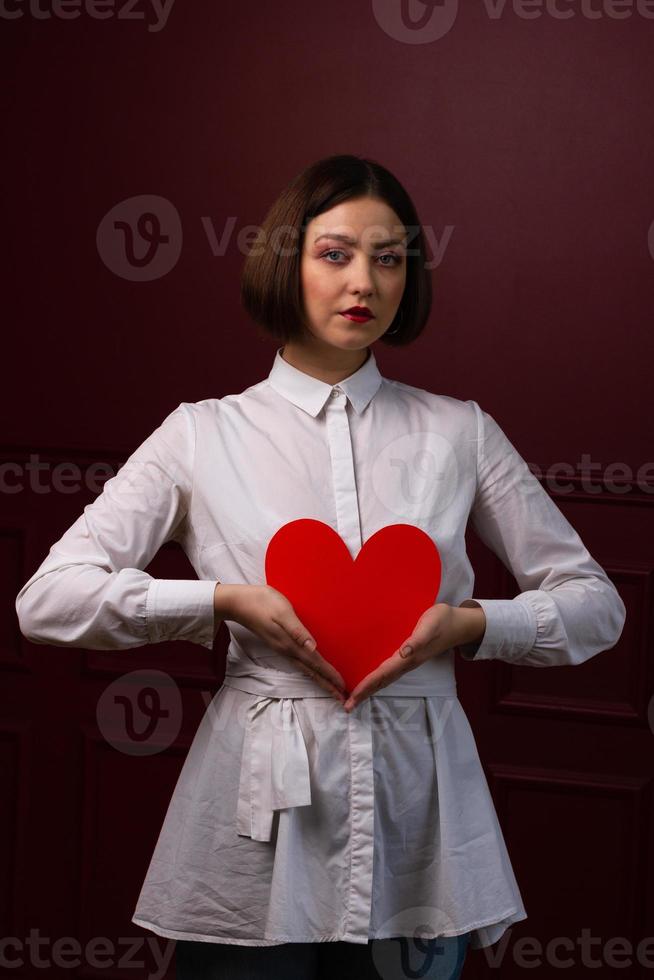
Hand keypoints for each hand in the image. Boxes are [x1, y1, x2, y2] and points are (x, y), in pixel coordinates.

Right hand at [214, 583, 347, 703]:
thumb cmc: (264, 603)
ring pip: (305, 668)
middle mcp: (287, 650)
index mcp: (291, 644)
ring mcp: (282, 649)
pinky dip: (310, 669)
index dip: (329, 674)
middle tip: (341, 697)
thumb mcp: (283, 613)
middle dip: (326, 684)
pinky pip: (299, 662)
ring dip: (319, 678)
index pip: (315, 663)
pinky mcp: (279, 644)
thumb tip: (313, 647)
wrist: (239, 603)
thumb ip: (298, 631)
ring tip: (331, 687)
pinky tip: (313, 668)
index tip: (343, 687)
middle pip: (311, 671)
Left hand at [342, 602, 485, 712]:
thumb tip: (404, 652)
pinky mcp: (408, 656)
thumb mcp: (431, 626)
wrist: (458, 624)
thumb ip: (418, 640)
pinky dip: (376, 679)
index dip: (367, 685)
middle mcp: (406, 662)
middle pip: (381, 682)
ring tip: (354, 698)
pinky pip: (388, 671)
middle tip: (347, 706)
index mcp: (409, 657)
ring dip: (369, 688)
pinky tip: (369, 680)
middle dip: (364, 693)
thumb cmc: (442, 621)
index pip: (383, 674)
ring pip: (384, 679)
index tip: (353, 696)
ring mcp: (408, 661)